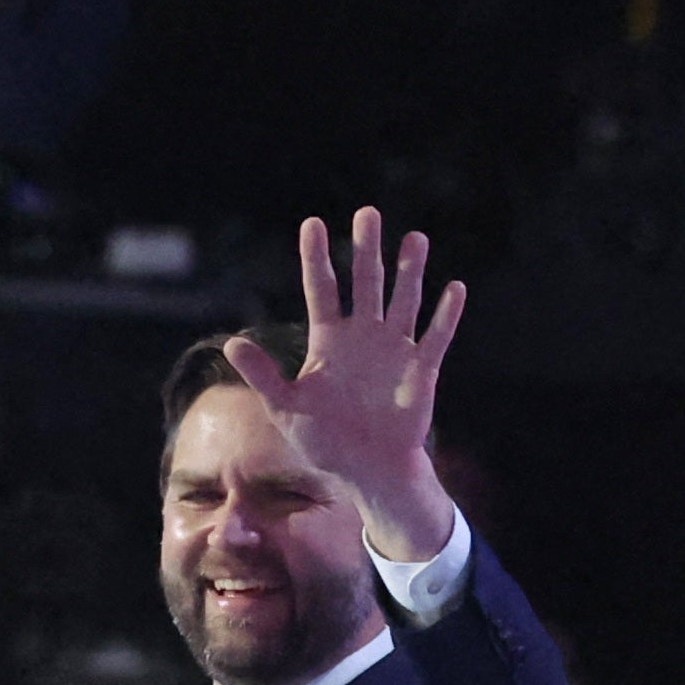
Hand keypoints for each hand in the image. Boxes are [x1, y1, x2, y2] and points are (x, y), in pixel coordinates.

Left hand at [234, 210, 466, 559]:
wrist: (366, 471)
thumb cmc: (324, 442)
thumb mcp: (286, 408)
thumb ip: (263, 375)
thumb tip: (230, 344)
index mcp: (328, 341)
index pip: (323, 289)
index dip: (317, 258)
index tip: (312, 224)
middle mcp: (363, 337)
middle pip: (366, 283)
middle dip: (367, 249)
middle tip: (367, 213)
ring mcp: (394, 350)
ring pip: (404, 300)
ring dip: (410, 271)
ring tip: (414, 238)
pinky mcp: (421, 370)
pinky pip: (435, 337)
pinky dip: (445, 315)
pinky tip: (453, 289)